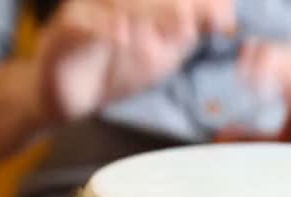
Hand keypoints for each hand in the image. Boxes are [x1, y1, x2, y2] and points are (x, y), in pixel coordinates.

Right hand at [37, 0, 234, 121]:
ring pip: (120, 5)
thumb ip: (187, 34)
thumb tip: (221, 16)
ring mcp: (87, 9)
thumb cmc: (116, 69)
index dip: (199, 5)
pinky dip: (104, 30)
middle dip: (178, 6)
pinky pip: (84, 26)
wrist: (71, 94)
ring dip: (152, 12)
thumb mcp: (161, 54)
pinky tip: (123, 37)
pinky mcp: (66, 30)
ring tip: (182, 22)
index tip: (225, 18)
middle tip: (205, 19)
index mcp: (135, 3)